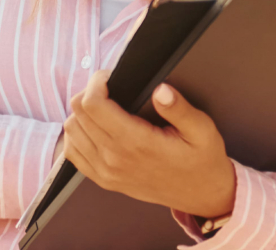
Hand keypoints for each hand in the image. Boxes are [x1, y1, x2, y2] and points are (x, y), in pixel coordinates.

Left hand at [61, 70, 235, 219]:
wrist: (204, 197)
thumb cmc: (203, 161)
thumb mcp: (203, 131)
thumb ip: (180, 109)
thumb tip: (161, 90)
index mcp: (136, 143)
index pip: (92, 104)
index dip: (97, 82)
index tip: (111, 77)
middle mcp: (115, 158)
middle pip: (78, 111)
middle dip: (89, 92)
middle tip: (109, 90)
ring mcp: (107, 172)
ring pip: (71, 129)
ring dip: (81, 112)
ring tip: (103, 107)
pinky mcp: (104, 180)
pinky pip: (72, 153)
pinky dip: (77, 135)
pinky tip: (94, 128)